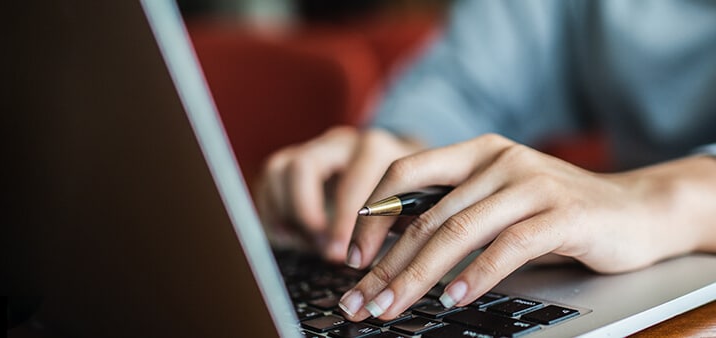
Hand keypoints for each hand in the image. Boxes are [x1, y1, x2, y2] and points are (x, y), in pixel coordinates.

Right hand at [254, 126, 423, 262]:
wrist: (399, 169)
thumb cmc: (406, 195)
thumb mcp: (410, 206)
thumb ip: (396, 225)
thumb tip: (377, 264)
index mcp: (374, 149)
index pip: (353, 179)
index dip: (344, 220)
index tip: (343, 254)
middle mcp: (339, 143)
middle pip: (302, 167)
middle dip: (306, 214)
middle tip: (320, 247)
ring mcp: (313, 148)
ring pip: (279, 170)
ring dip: (287, 211)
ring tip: (307, 241)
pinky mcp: (294, 160)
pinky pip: (269, 180)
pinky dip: (273, 210)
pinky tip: (292, 234)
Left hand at [338, 134, 715, 320]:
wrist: (635, 210)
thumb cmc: (555, 212)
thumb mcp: (497, 201)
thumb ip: (452, 212)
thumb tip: (390, 254)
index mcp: (474, 153)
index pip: (404, 172)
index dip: (371, 215)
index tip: (351, 259)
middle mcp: (498, 160)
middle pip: (426, 215)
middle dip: (387, 265)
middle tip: (360, 301)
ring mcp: (531, 183)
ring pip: (458, 231)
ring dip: (418, 276)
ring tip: (392, 307)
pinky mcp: (563, 212)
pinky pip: (507, 246)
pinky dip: (476, 275)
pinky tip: (453, 298)